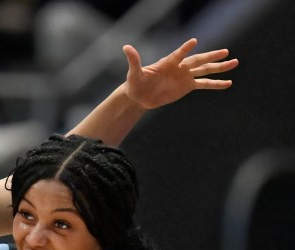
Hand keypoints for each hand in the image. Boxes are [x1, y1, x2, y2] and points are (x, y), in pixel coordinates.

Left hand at [123, 38, 238, 109]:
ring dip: (219, 67)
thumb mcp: (134, 73)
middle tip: (226, 52)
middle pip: (198, 60)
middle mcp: (180, 67)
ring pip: (205, 70)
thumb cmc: (135, 83)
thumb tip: (126, 47)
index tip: (193, 42)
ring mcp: (185, 76)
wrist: (140, 95)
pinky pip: (204, 84)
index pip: (178, 55)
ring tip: (235, 63)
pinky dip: (215, 84)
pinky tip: (228, 83)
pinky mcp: (187, 86)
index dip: (184, 49)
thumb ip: (134, 61)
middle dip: (211, 57)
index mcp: (168, 62)